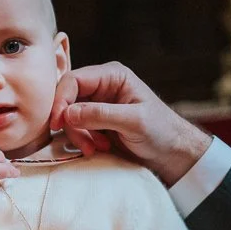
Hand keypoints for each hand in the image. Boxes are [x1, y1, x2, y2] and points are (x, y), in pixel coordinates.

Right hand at [49, 62, 210, 184]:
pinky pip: (75, 129)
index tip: (58, 123)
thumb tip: (68, 113)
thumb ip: (101, 115)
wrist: (172, 154)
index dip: (61, 100)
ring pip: (69, 117)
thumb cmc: (161, 132)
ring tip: (97, 149)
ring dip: (78, 136)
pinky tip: (98, 149)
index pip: (74, 80)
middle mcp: (101, 87)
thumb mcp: (133, 122)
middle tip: (85, 144)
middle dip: (71, 123)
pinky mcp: (95, 123)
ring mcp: (96, 105)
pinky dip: (82, 141)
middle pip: (67, 99)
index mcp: (112, 75)